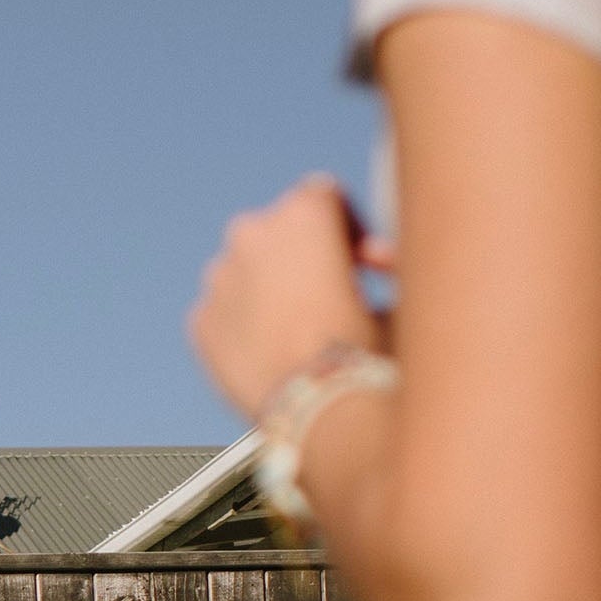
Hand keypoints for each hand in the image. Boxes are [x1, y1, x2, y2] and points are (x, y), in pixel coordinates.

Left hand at [188, 175, 389, 421]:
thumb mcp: (399, 291)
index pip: (323, 195)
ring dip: (270, 290)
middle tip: (330, 296)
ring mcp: (219, 277)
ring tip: (301, 331)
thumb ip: (385, 263)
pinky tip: (274, 354)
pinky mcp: (200, 321)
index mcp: (302, 211)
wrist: (320, 405)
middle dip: (302, 257)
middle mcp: (252, 233)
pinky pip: (225, 314)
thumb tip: (380, 260)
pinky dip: (245, 327)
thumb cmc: (368, 346)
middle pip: (278, 232)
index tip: (360, 262)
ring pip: (246, 271)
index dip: (347, 229)